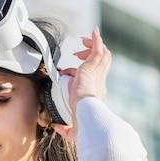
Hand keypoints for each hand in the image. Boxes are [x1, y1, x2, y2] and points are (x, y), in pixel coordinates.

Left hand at [52, 27, 110, 141]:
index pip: (94, 77)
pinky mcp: (92, 67)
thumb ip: (65, 128)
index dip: (84, 72)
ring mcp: (97, 73)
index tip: (71, 73)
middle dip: (94, 54)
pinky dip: (96, 39)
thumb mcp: (73, 128)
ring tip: (85, 41)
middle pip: (102, 63)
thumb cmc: (84, 122)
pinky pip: (98, 49)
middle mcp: (100, 81)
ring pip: (102, 54)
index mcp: (96, 93)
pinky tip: (93, 31)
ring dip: (94, 46)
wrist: (87, 114)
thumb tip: (57, 127)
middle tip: (81, 52)